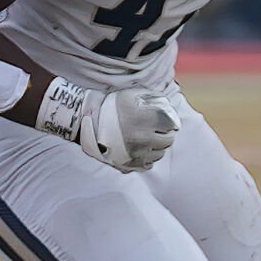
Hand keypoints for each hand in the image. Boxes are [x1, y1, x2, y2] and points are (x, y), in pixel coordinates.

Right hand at [37, 77, 179, 171]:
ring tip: (147, 140)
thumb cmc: (112, 104)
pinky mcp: (129, 164)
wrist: (88, 120)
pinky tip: (141, 150)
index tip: (166, 122)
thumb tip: (170, 107)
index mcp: (148, 120)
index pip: (172, 125)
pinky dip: (147, 158)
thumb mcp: (135, 95)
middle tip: (158, 131)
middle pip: (168, 141)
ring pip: (159, 154)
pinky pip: (147, 165)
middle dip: (165, 135)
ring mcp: (137, 153)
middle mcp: (144, 138)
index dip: (170, 123)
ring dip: (157, 147)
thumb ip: (155, 101)